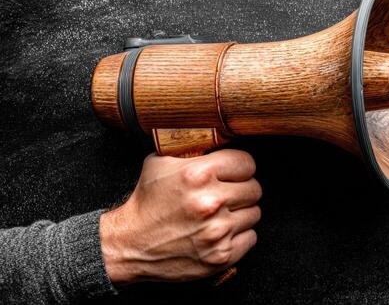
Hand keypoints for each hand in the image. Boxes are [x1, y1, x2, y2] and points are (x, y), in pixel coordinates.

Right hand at [99, 149, 261, 284]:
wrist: (130, 244)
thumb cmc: (147, 202)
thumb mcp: (161, 162)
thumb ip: (192, 148)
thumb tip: (219, 136)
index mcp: (198, 174)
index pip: (247, 163)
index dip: (239, 168)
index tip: (232, 174)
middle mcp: (211, 202)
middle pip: (254, 189)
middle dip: (241, 191)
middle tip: (224, 196)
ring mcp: (217, 231)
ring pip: (254, 213)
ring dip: (240, 214)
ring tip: (218, 215)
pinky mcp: (221, 256)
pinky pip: (251, 238)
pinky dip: (239, 237)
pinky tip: (219, 233)